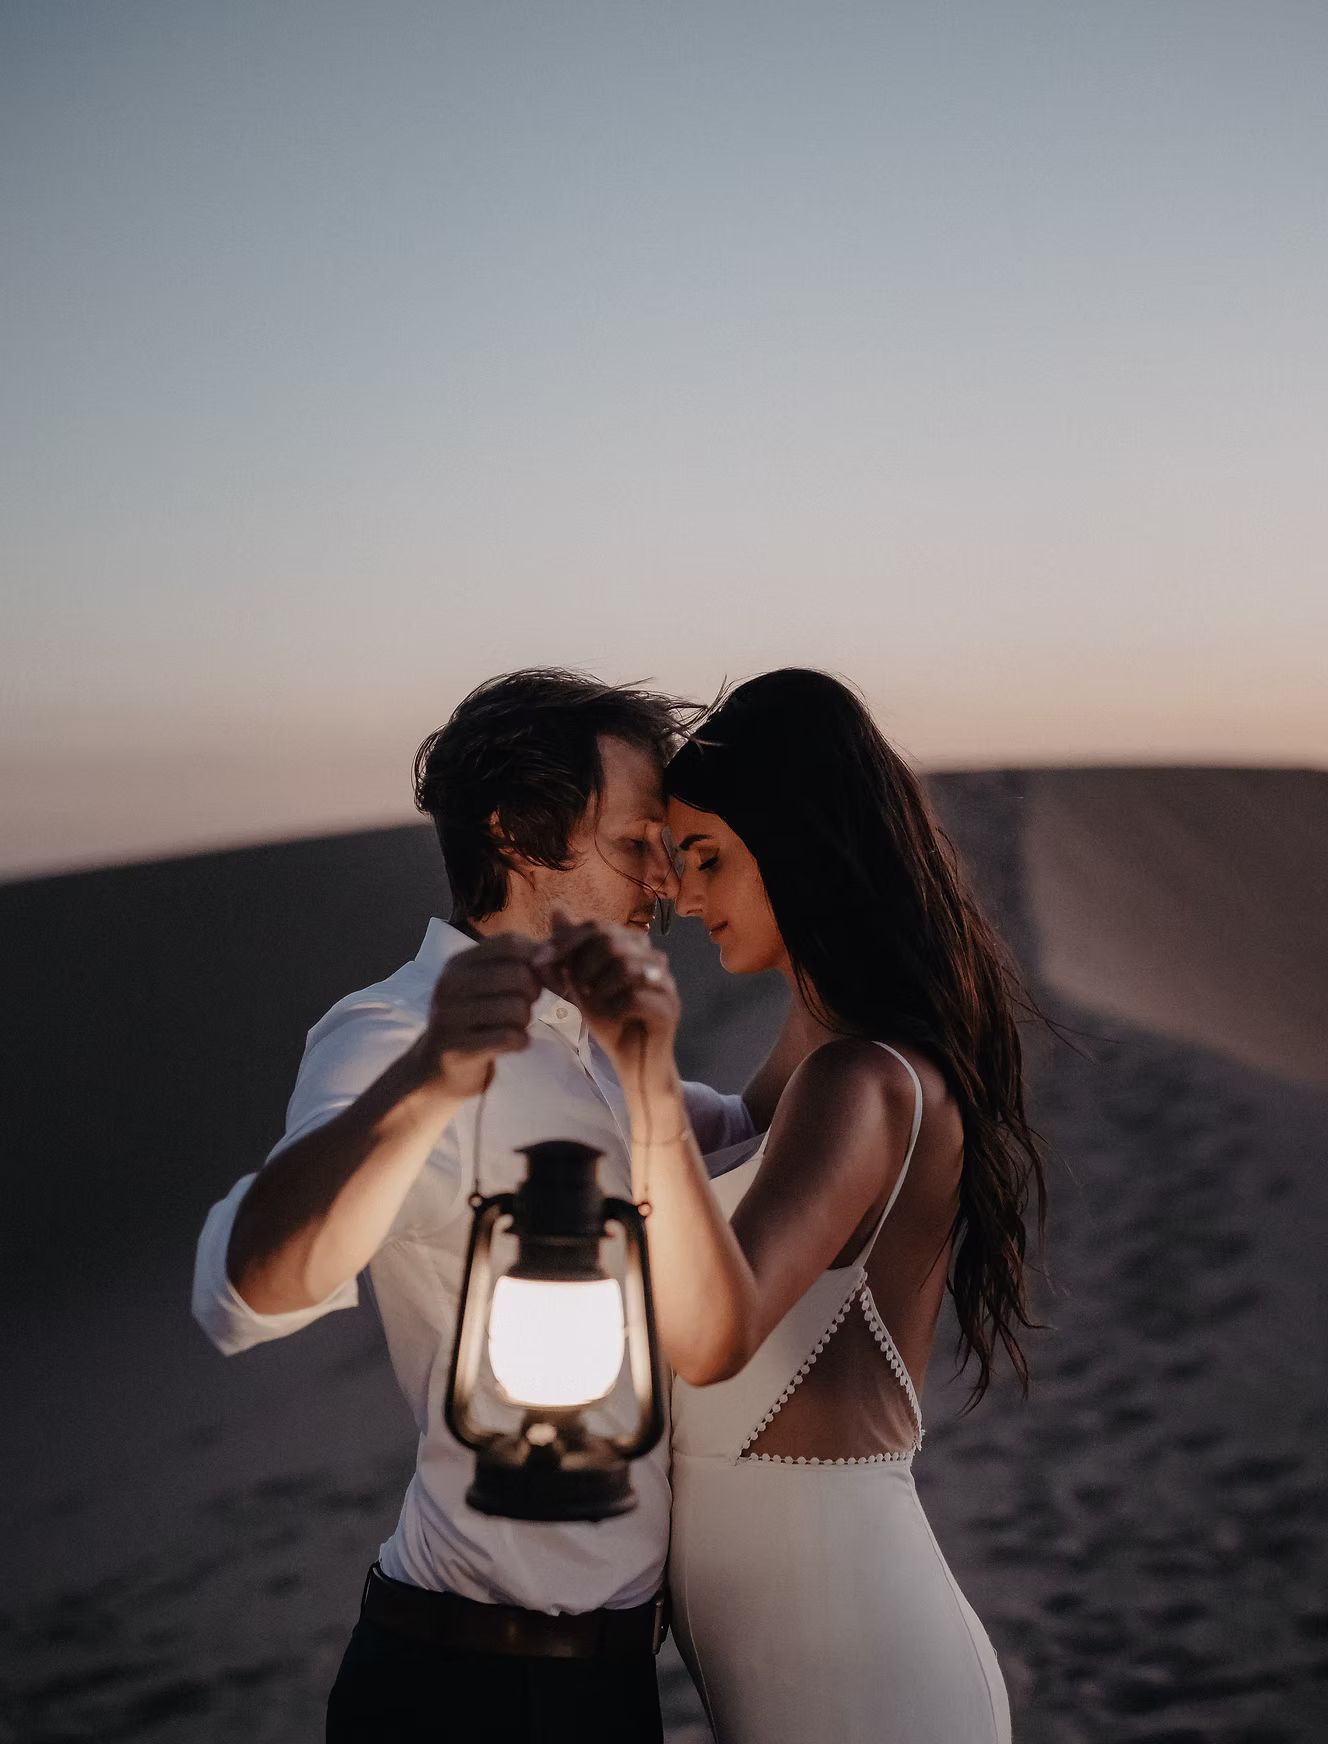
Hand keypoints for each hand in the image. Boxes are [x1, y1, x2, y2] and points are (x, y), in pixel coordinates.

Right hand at [420, 933, 542, 1097]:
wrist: (435, 1068)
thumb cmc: (473, 1020)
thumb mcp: (486, 985)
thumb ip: (519, 963)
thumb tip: (556, 948)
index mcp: (458, 963)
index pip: (510, 943)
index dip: (539, 959)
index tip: (545, 979)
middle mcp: (450, 985)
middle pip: (518, 974)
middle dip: (533, 993)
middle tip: (524, 1007)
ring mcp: (450, 1017)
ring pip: (517, 1007)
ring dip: (526, 1021)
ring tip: (514, 1026)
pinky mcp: (458, 1049)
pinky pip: (510, 1037)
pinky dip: (521, 1041)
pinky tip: (512, 1043)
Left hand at [534, 912, 680, 1087]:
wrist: (633, 1063)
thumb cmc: (610, 1022)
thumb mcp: (581, 985)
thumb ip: (570, 951)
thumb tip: (557, 909)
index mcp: (635, 946)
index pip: (598, 926)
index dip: (565, 941)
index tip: (537, 961)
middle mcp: (654, 958)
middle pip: (611, 942)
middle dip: (581, 967)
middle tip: (573, 990)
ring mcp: (665, 983)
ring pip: (625, 967)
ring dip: (598, 989)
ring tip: (594, 1006)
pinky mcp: (669, 1009)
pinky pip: (635, 997)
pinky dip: (613, 1009)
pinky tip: (611, 1019)